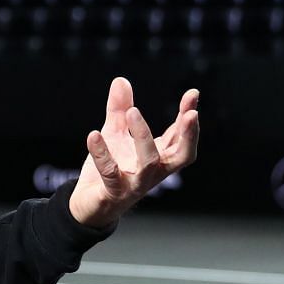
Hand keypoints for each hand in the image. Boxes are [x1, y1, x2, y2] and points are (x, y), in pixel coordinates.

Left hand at [68, 78, 200, 227]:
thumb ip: (119, 109)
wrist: (89, 203)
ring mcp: (136, 183)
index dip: (188, 116)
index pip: (181, 136)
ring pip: (149, 162)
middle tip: (191, 114)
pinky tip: (94, 135)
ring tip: (133, 111)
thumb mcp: (116, 134)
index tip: (193, 94)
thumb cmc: (111, 169)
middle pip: (182, 156)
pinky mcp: (114, 192)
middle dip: (189, 135)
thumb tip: (121, 80)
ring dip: (143, 135)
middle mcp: (154, 171)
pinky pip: (110, 173)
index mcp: (160, 157)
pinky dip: (102, 154)